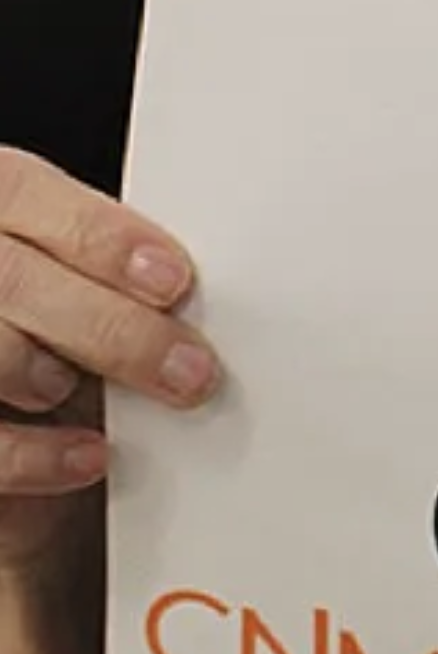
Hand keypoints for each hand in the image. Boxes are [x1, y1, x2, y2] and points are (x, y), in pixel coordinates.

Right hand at [0, 145, 219, 581]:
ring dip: (55, 376)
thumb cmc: (67, 325)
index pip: (26, 196)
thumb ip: (112, 264)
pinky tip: (91, 457)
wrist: (24, 421)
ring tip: (102, 397)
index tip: (174, 280)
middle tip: (190, 369)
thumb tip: (203, 285)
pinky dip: (38, 456)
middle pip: (16, 281)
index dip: (101, 238)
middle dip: (113, 327)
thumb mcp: (84, 275)